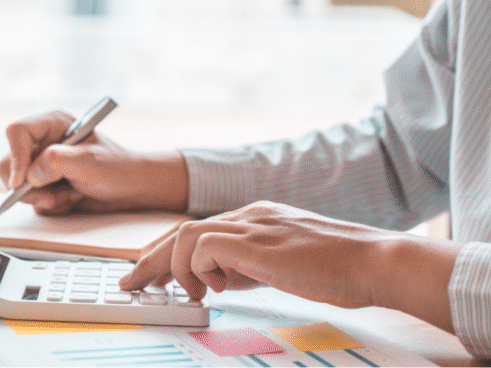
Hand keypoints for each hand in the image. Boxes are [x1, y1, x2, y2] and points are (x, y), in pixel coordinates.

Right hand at [0, 110, 188, 214]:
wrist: (131, 189)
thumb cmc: (117, 168)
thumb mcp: (90, 163)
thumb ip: (58, 162)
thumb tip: (30, 174)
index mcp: (52, 123)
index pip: (17, 132)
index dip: (15, 156)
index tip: (21, 181)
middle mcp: (42, 142)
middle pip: (9, 162)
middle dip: (28, 186)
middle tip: (50, 198)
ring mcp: (41, 164)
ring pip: (17, 185)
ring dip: (42, 197)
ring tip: (71, 195)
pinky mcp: (44, 183)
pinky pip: (30, 199)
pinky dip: (49, 204)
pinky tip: (71, 198)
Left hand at [118, 201, 462, 331]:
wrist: (378, 261)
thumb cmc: (342, 268)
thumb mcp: (284, 266)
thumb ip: (250, 267)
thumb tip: (221, 279)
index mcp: (255, 217)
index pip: (196, 229)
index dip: (165, 252)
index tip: (148, 274)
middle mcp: (249, 214)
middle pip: (179, 229)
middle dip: (149, 259)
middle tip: (131, 283)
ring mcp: (252, 224)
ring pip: (184, 235)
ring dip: (174, 268)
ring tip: (187, 294)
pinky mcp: (256, 241)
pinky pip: (202, 247)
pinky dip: (197, 269)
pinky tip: (214, 289)